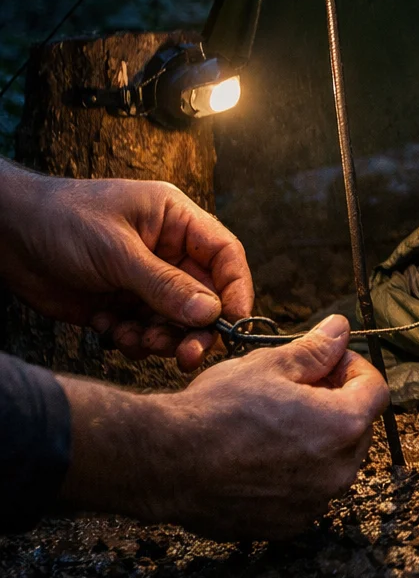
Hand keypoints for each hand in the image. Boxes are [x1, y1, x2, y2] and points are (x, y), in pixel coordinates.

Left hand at [0, 161, 253, 369]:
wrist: (5, 235)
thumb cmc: (61, 221)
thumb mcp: (116, 251)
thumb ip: (164, 285)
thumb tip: (211, 314)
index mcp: (177, 221)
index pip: (225, 256)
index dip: (236, 291)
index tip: (233, 325)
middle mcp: (168, 251)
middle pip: (204, 296)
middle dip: (195, 328)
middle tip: (185, 356)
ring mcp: (144, 280)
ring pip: (175, 320)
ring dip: (160, 338)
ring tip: (134, 340)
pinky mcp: (121, 304)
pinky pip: (144, 331)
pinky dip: (132, 340)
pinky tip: (108, 330)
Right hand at [58, 315, 390, 539]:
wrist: (165, 464)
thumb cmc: (216, 411)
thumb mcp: (269, 366)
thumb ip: (315, 350)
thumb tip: (341, 329)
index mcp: (343, 426)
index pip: (375, 389)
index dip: (353, 367)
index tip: (327, 361)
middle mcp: (339, 471)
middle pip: (356, 426)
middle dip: (335, 402)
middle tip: (297, 387)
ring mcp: (314, 503)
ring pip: (333, 461)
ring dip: (316, 439)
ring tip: (274, 422)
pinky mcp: (288, 525)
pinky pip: (308, 492)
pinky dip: (296, 473)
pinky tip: (261, 456)